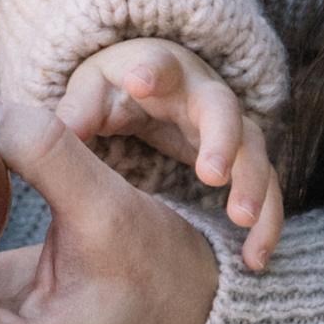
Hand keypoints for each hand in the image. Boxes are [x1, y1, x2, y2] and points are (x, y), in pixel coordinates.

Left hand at [60, 37, 283, 268]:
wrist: (154, 86)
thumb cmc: (117, 91)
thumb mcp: (92, 94)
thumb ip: (78, 111)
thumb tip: (56, 134)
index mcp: (161, 74)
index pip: (160, 64)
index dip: (153, 71)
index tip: (139, 82)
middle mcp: (202, 96)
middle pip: (222, 108)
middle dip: (221, 138)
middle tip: (212, 175)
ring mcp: (229, 129)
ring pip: (253, 149)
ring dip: (252, 184)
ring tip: (240, 220)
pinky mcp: (241, 161)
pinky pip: (266, 189)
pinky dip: (267, 222)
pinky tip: (254, 258)